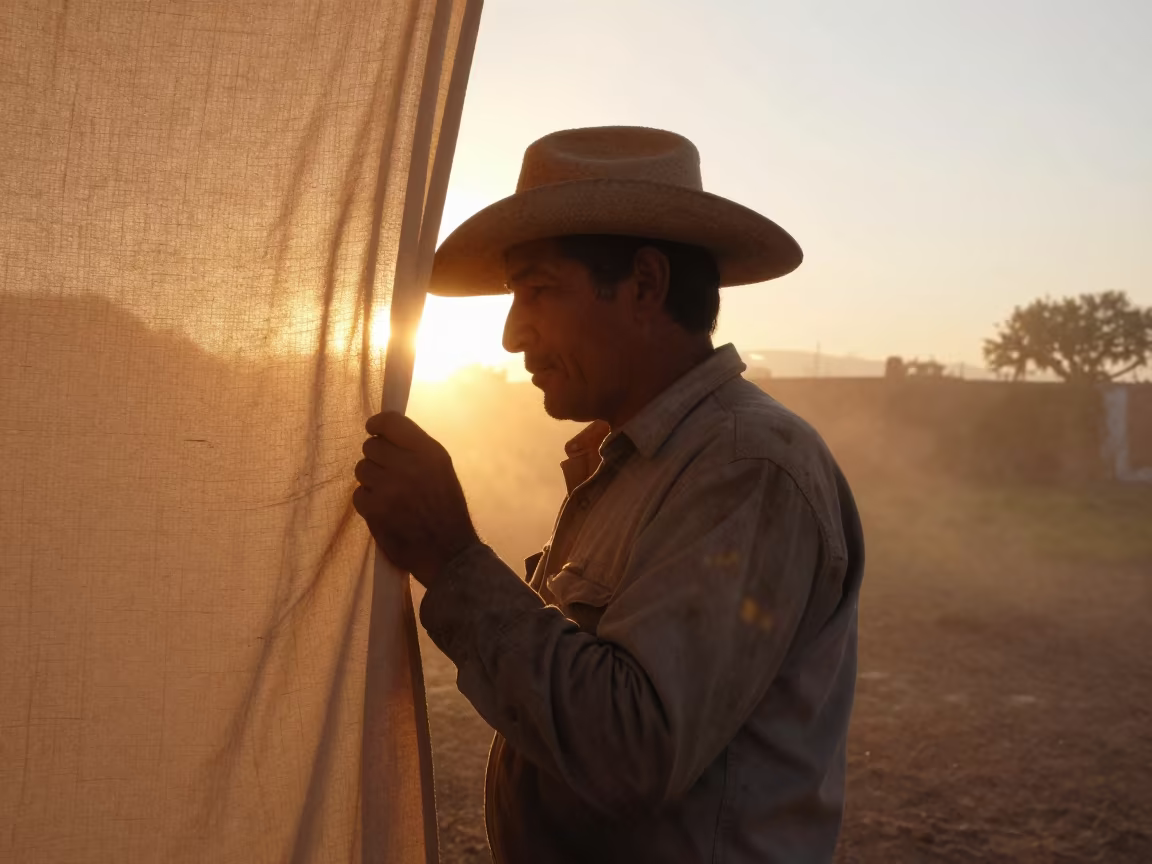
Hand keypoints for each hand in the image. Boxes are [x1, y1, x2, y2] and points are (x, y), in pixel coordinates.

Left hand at [352, 412, 478, 586]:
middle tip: (389, 473)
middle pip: (370, 446)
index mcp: (429, 452)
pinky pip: (358, 494)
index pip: (391, 422)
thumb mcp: (441, 470)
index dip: (377, 424)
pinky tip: (385, 511)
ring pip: (361, 469)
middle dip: (376, 458)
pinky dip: (368, 502)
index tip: (373, 429)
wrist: (448, 552)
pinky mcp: (374, 509)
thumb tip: (383, 432)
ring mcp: (389, 487)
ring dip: (371, 480)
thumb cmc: (446, 509)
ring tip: (389, 495)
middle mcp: (409, 465)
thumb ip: (416, 449)